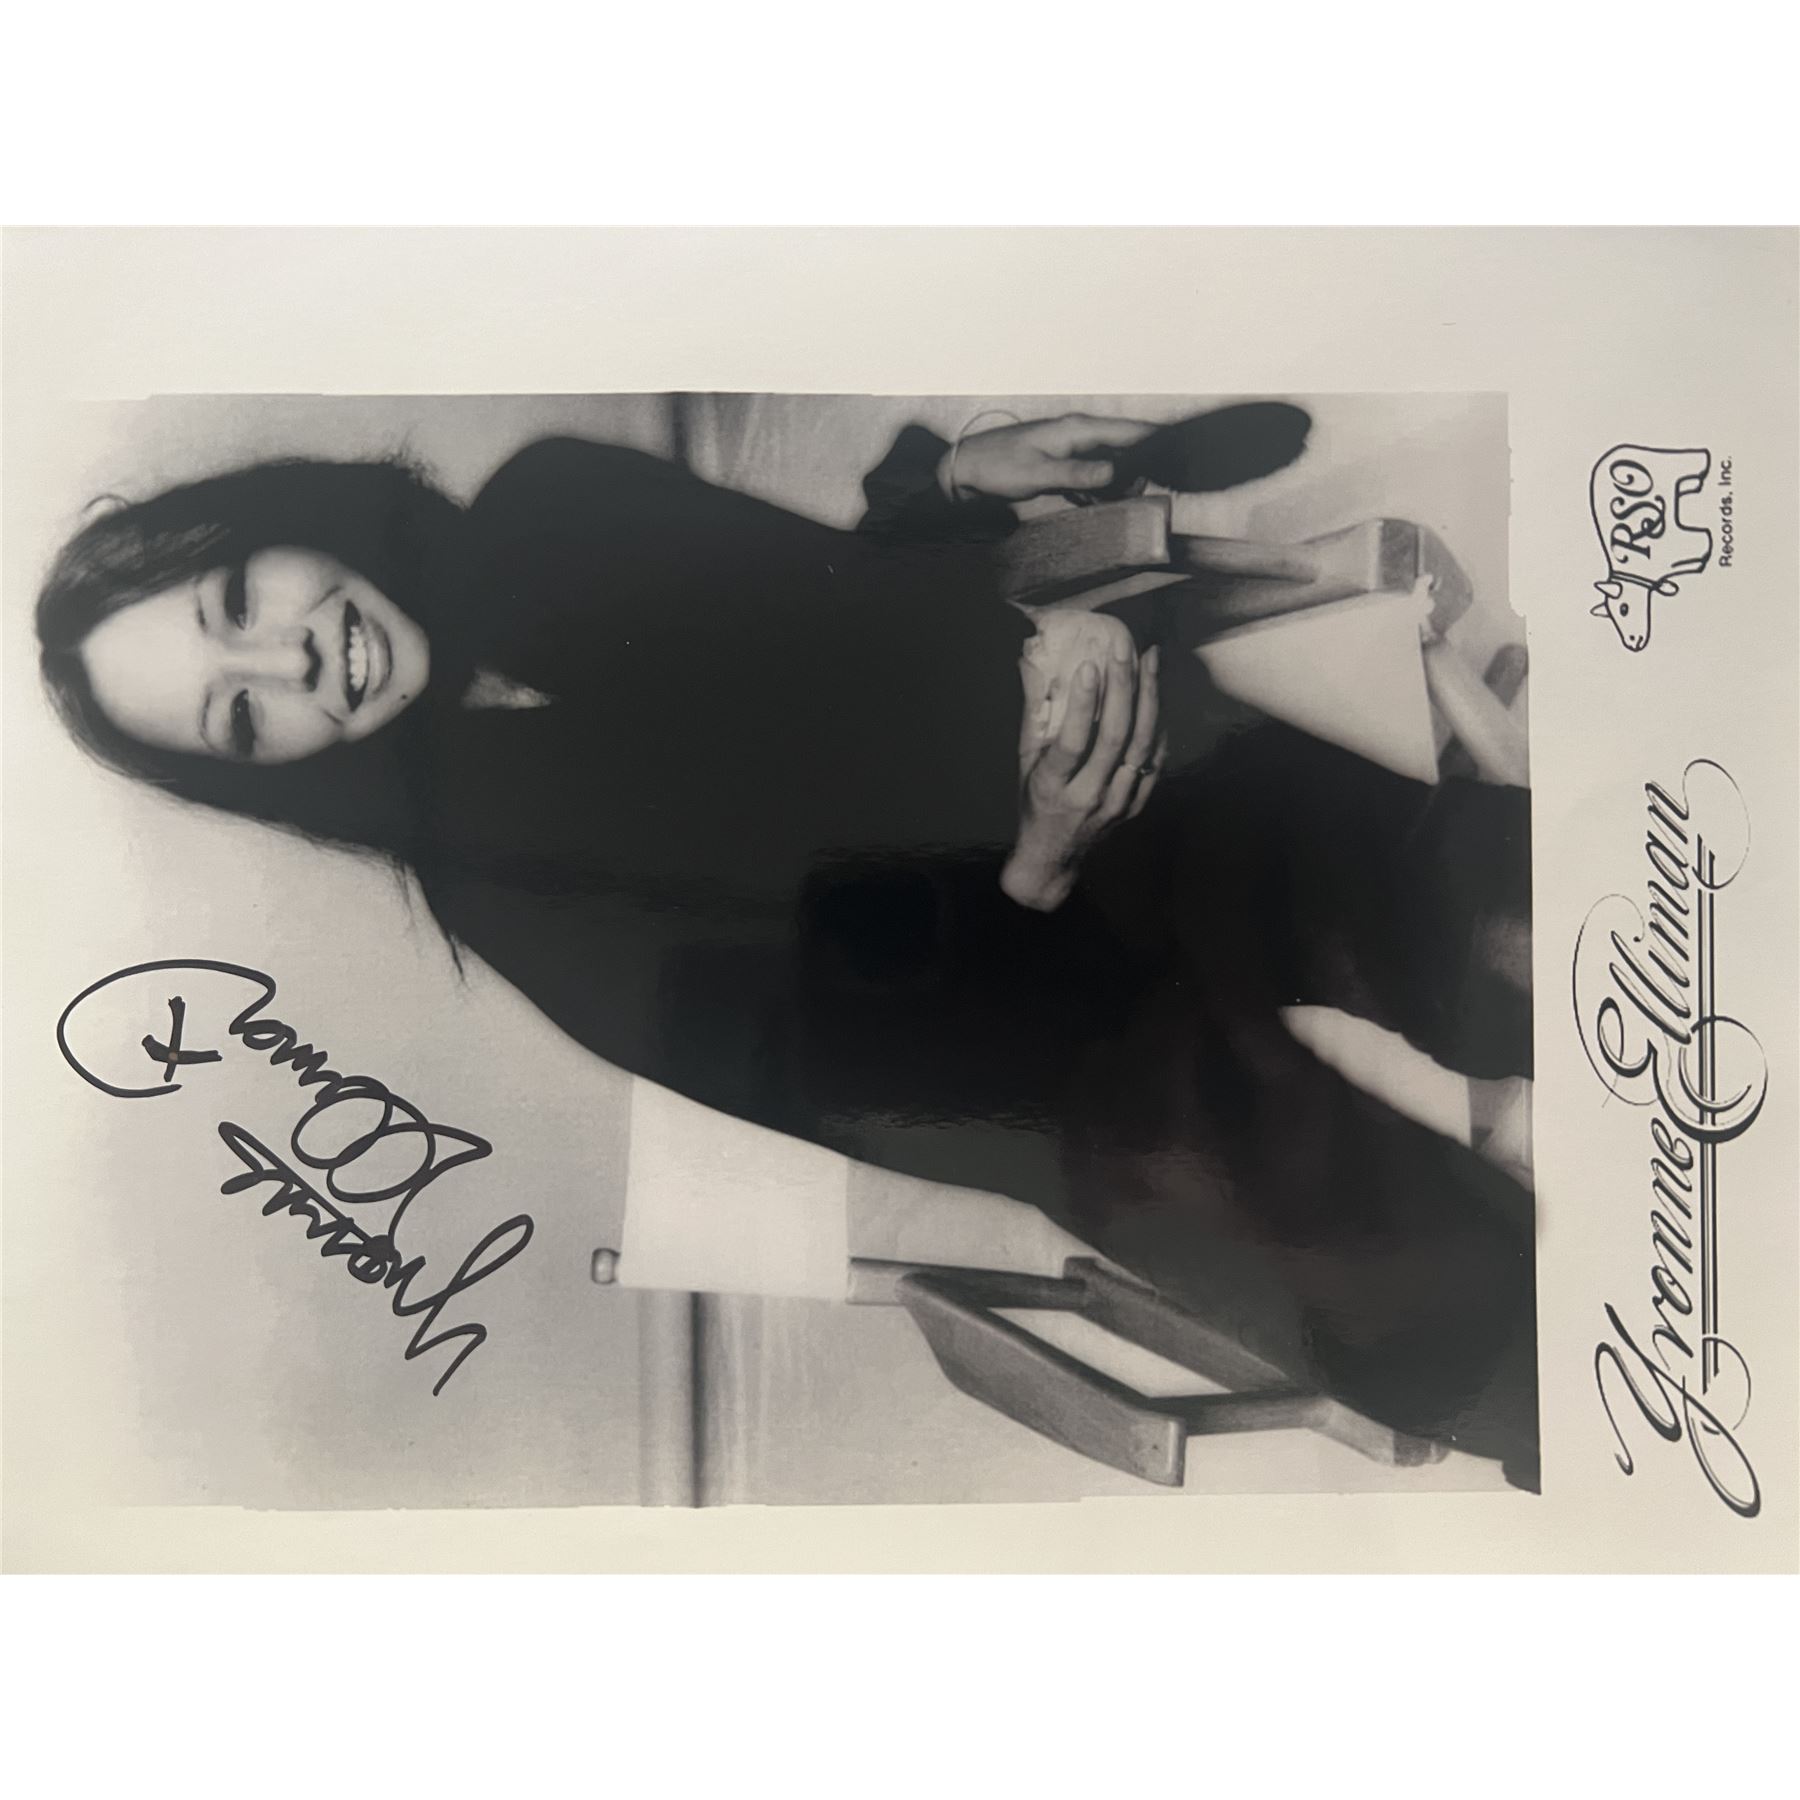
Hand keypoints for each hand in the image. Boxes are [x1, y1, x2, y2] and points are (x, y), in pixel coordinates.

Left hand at [945, 414, 1156, 503]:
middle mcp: (1081, 434)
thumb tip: (1115, 475)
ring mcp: (1074, 448)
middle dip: (1140, 471)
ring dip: (1120, 484)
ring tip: (1118, 501)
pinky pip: (1095, 475)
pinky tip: (1095, 501)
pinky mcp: (1066, 463)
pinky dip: (1100, 489)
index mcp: (1079, 429)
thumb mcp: (1039, 474)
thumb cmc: (999, 467)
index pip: (1131, 431)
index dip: (1157, 444)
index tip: (1180, 462)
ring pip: (1113, 464)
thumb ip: (1078, 474)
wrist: (967, 469)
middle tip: (1143, 496)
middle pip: (1128, 449)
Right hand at [1002, 641, 1163, 911]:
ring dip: (1149, 699)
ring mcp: (1117, 803)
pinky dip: (1159, 726)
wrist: (1054, 858)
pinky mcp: (1136, 806)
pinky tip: (1159, 695)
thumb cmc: (1034, 802)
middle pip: (1115, 737)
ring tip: (1150, 661)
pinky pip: (1155, 761)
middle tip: (1126, 650)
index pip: (1074, 741)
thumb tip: (1030, 664)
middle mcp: (1088, 796)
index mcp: (1054, 785)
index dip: (1085, 703)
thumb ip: (1032, 714)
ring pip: (1141, 746)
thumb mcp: (1024, 762)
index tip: (1091, 665)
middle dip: (1123, 688)